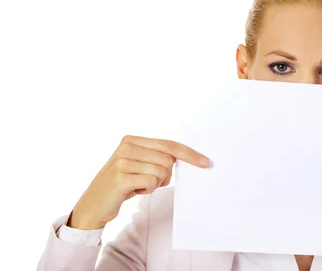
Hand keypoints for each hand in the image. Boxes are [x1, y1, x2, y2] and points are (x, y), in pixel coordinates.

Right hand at [68, 135, 208, 229]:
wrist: (93, 204)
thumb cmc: (122, 184)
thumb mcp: (138, 164)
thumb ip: (157, 156)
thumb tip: (186, 157)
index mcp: (132, 140)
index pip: (169, 145)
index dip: (189, 154)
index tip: (205, 162)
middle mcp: (127, 147)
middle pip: (168, 160)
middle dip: (164, 175)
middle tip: (147, 181)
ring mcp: (122, 161)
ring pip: (162, 172)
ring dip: (154, 184)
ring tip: (138, 185)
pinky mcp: (121, 177)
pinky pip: (151, 183)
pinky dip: (147, 190)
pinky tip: (133, 191)